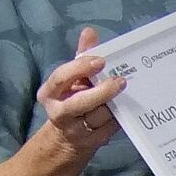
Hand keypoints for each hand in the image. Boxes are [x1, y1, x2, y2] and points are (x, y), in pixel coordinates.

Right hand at [36, 26, 121, 162]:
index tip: (100, 61)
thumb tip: (89, 32)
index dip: (80, 68)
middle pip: (80, 103)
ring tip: (125, 92)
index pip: (61, 77)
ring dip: (113, 104)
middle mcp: (58, 112)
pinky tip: (126, 107)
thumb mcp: (72, 78)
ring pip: (99, 115)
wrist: (67, 138)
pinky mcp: (90, 143)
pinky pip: (109, 128)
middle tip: (120, 80)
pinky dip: (119, 117)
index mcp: (50, 92)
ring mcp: (74, 130)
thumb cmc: (72, 99)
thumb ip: (81, 57)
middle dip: (101, 92)